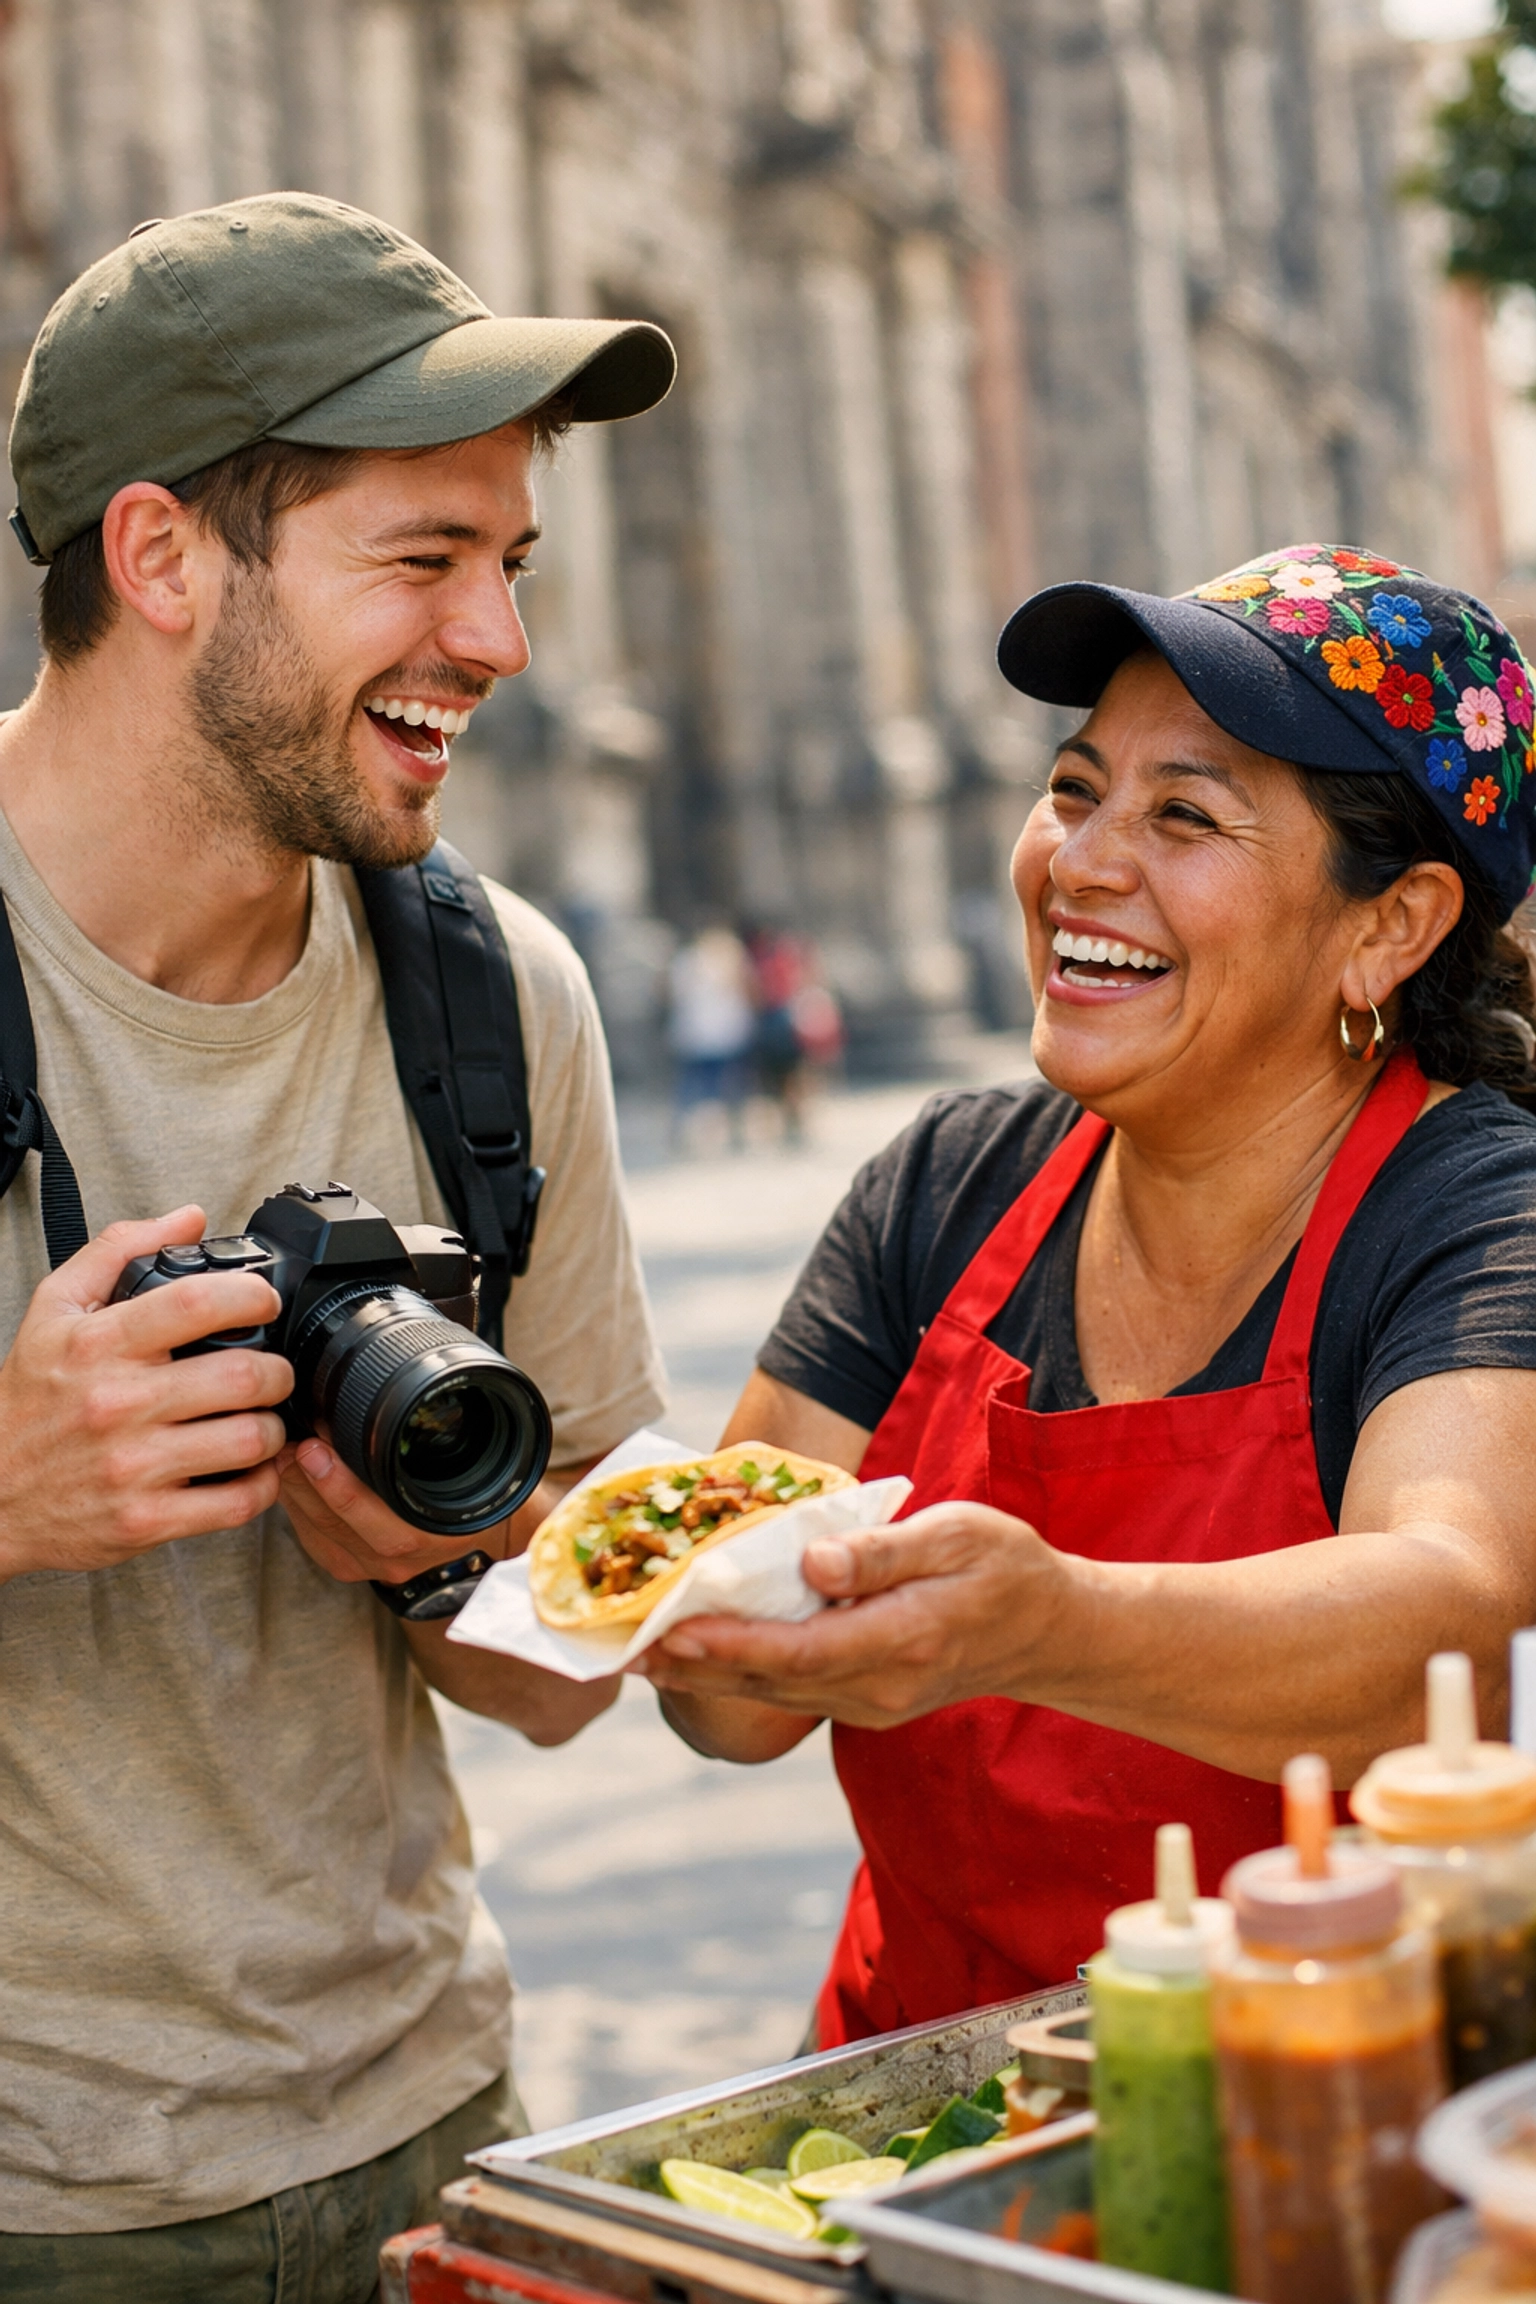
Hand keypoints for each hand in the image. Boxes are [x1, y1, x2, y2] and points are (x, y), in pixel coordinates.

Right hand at [0, 1206, 291, 1580]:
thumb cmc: (28, 1399)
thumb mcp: (55, 1308)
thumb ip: (119, 1250)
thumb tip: (190, 1218)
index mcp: (100, 1344)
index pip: (196, 1303)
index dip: (252, 1295)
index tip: (264, 1301)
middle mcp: (118, 1403)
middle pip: (242, 1376)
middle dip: (277, 1371)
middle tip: (272, 1371)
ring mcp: (133, 1466)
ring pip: (249, 1440)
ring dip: (273, 1429)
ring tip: (261, 1419)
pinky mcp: (145, 1521)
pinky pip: (237, 1503)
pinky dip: (262, 1484)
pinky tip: (251, 1469)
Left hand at [277, 1438, 508, 1584]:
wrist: (476, 1539)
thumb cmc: (478, 1493)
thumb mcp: (482, 1458)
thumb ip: (451, 1432)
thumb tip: (407, 1380)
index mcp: (440, 1530)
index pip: (387, 1524)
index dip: (344, 1489)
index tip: (316, 1449)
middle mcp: (405, 1554)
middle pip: (340, 1525)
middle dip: (306, 1479)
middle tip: (286, 1440)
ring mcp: (373, 1565)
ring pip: (320, 1531)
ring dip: (294, 1488)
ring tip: (280, 1450)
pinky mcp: (348, 1566)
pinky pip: (311, 1538)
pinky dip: (293, 1504)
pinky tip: (286, 1474)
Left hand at [638, 1502, 1069, 1726]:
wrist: (1052, 1633)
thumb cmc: (1008, 1569)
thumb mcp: (960, 1535)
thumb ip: (885, 1550)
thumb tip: (814, 1561)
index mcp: (902, 1640)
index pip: (798, 1651)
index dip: (729, 1646)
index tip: (670, 1634)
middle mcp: (880, 1685)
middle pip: (769, 1682)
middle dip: (691, 1666)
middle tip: (621, 1648)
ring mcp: (872, 1702)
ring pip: (773, 1693)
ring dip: (704, 1675)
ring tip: (639, 1654)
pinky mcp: (865, 1700)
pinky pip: (791, 1691)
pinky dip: (739, 1674)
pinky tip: (699, 1655)